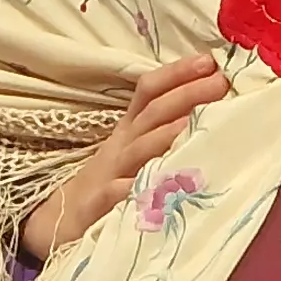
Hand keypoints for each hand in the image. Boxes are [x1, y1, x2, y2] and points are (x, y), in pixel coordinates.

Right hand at [21, 54, 231, 262]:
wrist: (60, 219)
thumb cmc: (111, 182)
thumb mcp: (134, 151)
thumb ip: (165, 131)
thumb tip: (215, 110)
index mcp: (130, 129)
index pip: (150, 91)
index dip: (176, 73)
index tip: (209, 61)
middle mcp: (123, 146)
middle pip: (153, 113)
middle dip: (186, 95)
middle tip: (220, 83)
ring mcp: (111, 174)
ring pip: (139, 149)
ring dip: (167, 134)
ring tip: (195, 123)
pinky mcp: (100, 206)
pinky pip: (118, 194)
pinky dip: (136, 188)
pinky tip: (160, 186)